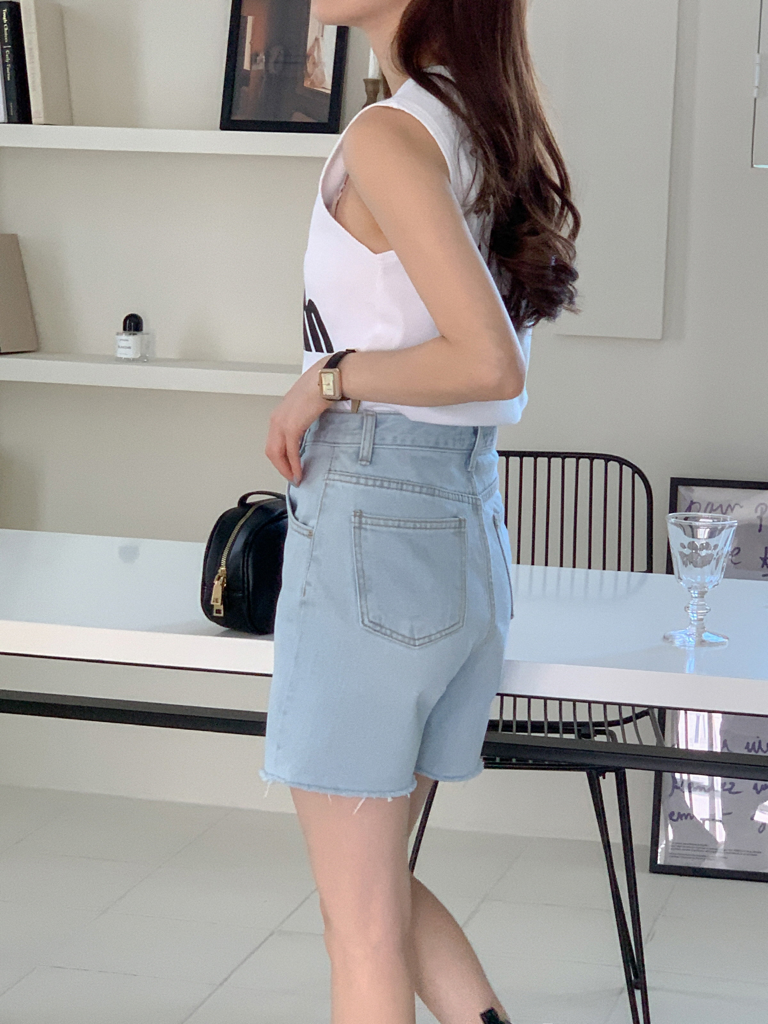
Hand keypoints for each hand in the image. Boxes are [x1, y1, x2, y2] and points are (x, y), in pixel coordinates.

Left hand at [265, 364, 331, 484]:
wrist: (326, 380)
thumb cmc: (320, 387)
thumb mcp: (306, 405)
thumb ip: (302, 416)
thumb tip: (308, 426)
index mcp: (280, 414)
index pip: (274, 441)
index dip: (280, 458)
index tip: (288, 467)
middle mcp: (277, 419)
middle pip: (272, 451)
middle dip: (280, 467)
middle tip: (291, 477)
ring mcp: (282, 423)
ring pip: (277, 454)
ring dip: (285, 469)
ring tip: (295, 478)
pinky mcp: (292, 427)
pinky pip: (290, 452)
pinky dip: (294, 464)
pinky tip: (299, 472)